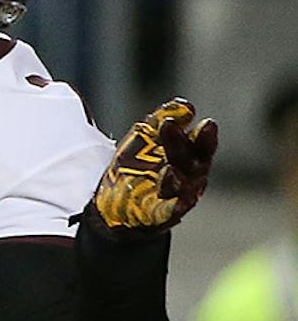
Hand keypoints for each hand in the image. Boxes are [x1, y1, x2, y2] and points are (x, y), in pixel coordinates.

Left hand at [91, 100, 217, 234]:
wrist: (116, 199)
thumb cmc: (139, 163)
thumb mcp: (146, 137)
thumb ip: (162, 120)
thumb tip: (184, 105)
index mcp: (189, 156)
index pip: (201, 145)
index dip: (204, 135)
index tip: (203, 121)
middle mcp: (189, 177)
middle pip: (189, 162)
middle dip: (180, 145)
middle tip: (169, 127)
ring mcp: (176, 198)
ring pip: (180, 188)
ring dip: (175, 179)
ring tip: (168, 170)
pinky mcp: (160, 216)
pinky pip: (168, 213)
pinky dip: (172, 209)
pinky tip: (174, 204)